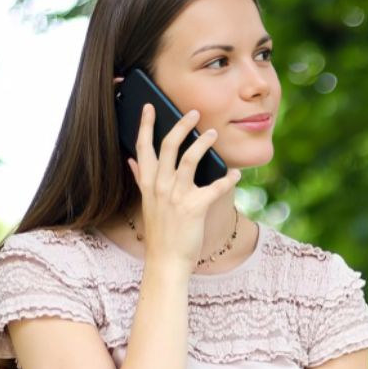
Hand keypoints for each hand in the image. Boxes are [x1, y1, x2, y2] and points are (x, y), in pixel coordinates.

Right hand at [122, 86, 240, 271]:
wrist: (166, 261)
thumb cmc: (160, 232)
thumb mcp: (146, 203)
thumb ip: (140, 179)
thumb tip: (131, 160)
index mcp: (148, 183)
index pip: (143, 147)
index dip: (146, 125)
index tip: (150, 107)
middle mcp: (160, 186)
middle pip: (168, 146)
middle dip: (181, 126)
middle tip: (194, 112)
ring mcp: (176, 196)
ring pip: (190, 159)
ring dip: (204, 143)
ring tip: (214, 133)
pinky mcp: (195, 207)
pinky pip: (215, 187)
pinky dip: (228, 179)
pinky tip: (237, 175)